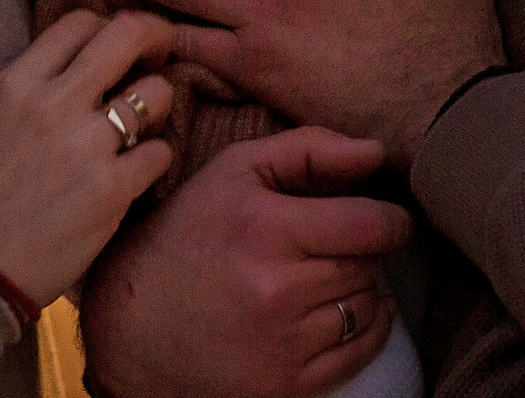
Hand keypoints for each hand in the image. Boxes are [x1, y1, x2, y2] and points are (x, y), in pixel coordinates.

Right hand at [0, 10, 174, 306]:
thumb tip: (91, 58)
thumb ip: (37, 84)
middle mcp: (51, 103)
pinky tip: (136, 172)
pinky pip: (160, 152)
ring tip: (145, 124)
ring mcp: (84, 145)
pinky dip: (154, 160)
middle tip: (160, 53)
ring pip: (156, 93)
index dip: (110, 25)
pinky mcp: (111, 189)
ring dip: (159, 105)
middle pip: (125, 35)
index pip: (79, 20)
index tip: (121, 45)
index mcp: (17, 82)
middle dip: (154, 37)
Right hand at [80, 124, 407, 397]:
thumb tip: (377, 152)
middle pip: (368, 266)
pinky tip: (334, 313)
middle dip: (362, 251)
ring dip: (359, 290)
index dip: (391, 220)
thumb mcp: (232, 172)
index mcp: (261, 228)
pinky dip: (362, 331)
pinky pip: (358, 354)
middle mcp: (274, 289)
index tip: (387, 218)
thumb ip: (308, 150)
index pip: (368, 225)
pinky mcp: (286, 386)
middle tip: (335, 245)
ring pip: (366, 308)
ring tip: (323, 277)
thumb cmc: (186, 237)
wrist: (133, 327)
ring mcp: (281, 344)